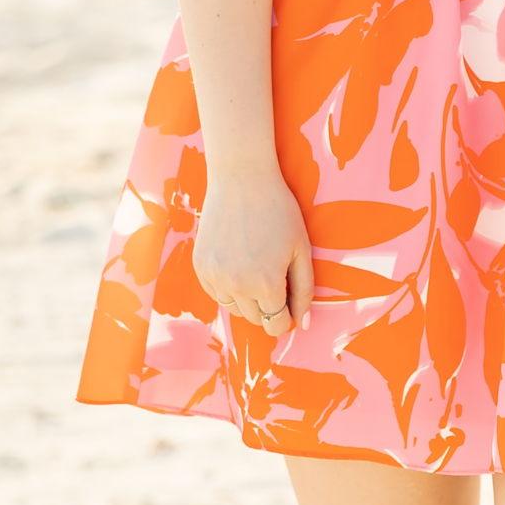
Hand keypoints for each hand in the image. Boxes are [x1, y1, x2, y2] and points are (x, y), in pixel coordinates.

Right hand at [191, 166, 314, 338]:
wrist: (242, 180)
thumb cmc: (279, 212)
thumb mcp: (301, 250)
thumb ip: (304, 290)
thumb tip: (302, 324)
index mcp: (266, 284)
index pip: (276, 324)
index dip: (286, 318)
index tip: (290, 305)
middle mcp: (237, 286)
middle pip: (255, 319)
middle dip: (269, 307)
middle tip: (275, 277)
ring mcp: (214, 277)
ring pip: (234, 308)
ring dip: (248, 299)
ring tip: (257, 266)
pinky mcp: (200, 267)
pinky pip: (216, 293)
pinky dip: (228, 287)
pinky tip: (238, 262)